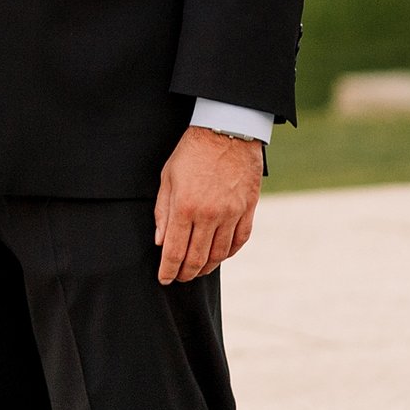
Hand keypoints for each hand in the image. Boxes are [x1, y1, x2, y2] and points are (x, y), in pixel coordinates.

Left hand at [154, 125, 261, 283]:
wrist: (226, 131)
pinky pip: (239, 241)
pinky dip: (228, 253)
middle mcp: (209, 214)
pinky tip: (219, 256)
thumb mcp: (168, 178)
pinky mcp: (248, 209)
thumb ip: (163, 212)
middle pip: (197, 258)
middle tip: (179, 278)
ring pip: (219, 254)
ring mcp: (232, 213)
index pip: (175, 251)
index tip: (164, 279)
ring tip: (197, 270)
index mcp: (185, 206)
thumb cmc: (191, 152)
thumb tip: (161, 242)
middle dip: (186, 273)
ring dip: (206, 267)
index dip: (168, 270)